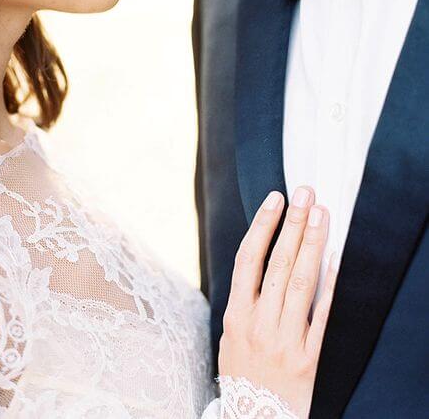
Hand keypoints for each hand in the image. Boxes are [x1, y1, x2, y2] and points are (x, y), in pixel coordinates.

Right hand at [218, 187, 337, 417]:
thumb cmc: (244, 375)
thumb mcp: (231, 336)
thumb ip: (245, 299)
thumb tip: (262, 255)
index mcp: (236, 315)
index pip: (248, 259)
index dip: (262, 226)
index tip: (275, 199)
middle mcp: (259, 324)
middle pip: (277, 264)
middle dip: (292, 224)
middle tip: (304, 193)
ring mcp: (285, 340)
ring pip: (300, 282)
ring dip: (312, 244)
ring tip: (321, 214)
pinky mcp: (309, 358)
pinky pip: (323, 316)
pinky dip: (330, 285)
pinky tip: (336, 260)